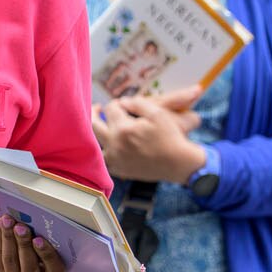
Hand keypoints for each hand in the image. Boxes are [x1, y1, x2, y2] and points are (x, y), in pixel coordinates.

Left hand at [0, 217, 68, 271]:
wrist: (28, 270)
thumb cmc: (46, 257)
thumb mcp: (55, 254)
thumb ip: (51, 244)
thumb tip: (40, 223)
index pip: (54, 270)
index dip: (46, 254)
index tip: (38, 239)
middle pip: (29, 268)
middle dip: (23, 244)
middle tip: (20, 226)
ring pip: (9, 261)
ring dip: (7, 238)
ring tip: (7, 221)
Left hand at [92, 93, 207, 182]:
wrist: (177, 163)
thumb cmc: (169, 136)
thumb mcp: (157, 113)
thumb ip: (137, 103)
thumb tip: (122, 101)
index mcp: (124, 128)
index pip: (110, 109)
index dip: (116, 103)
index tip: (121, 104)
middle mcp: (115, 144)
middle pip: (94, 125)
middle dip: (94, 113)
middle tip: (97, 108)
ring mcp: (116, 159)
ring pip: (96, 144)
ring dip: (99, 134)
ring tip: (103, 127)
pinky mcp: (119, 170)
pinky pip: (105, 160)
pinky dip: (106, 151)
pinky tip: (111, 145)